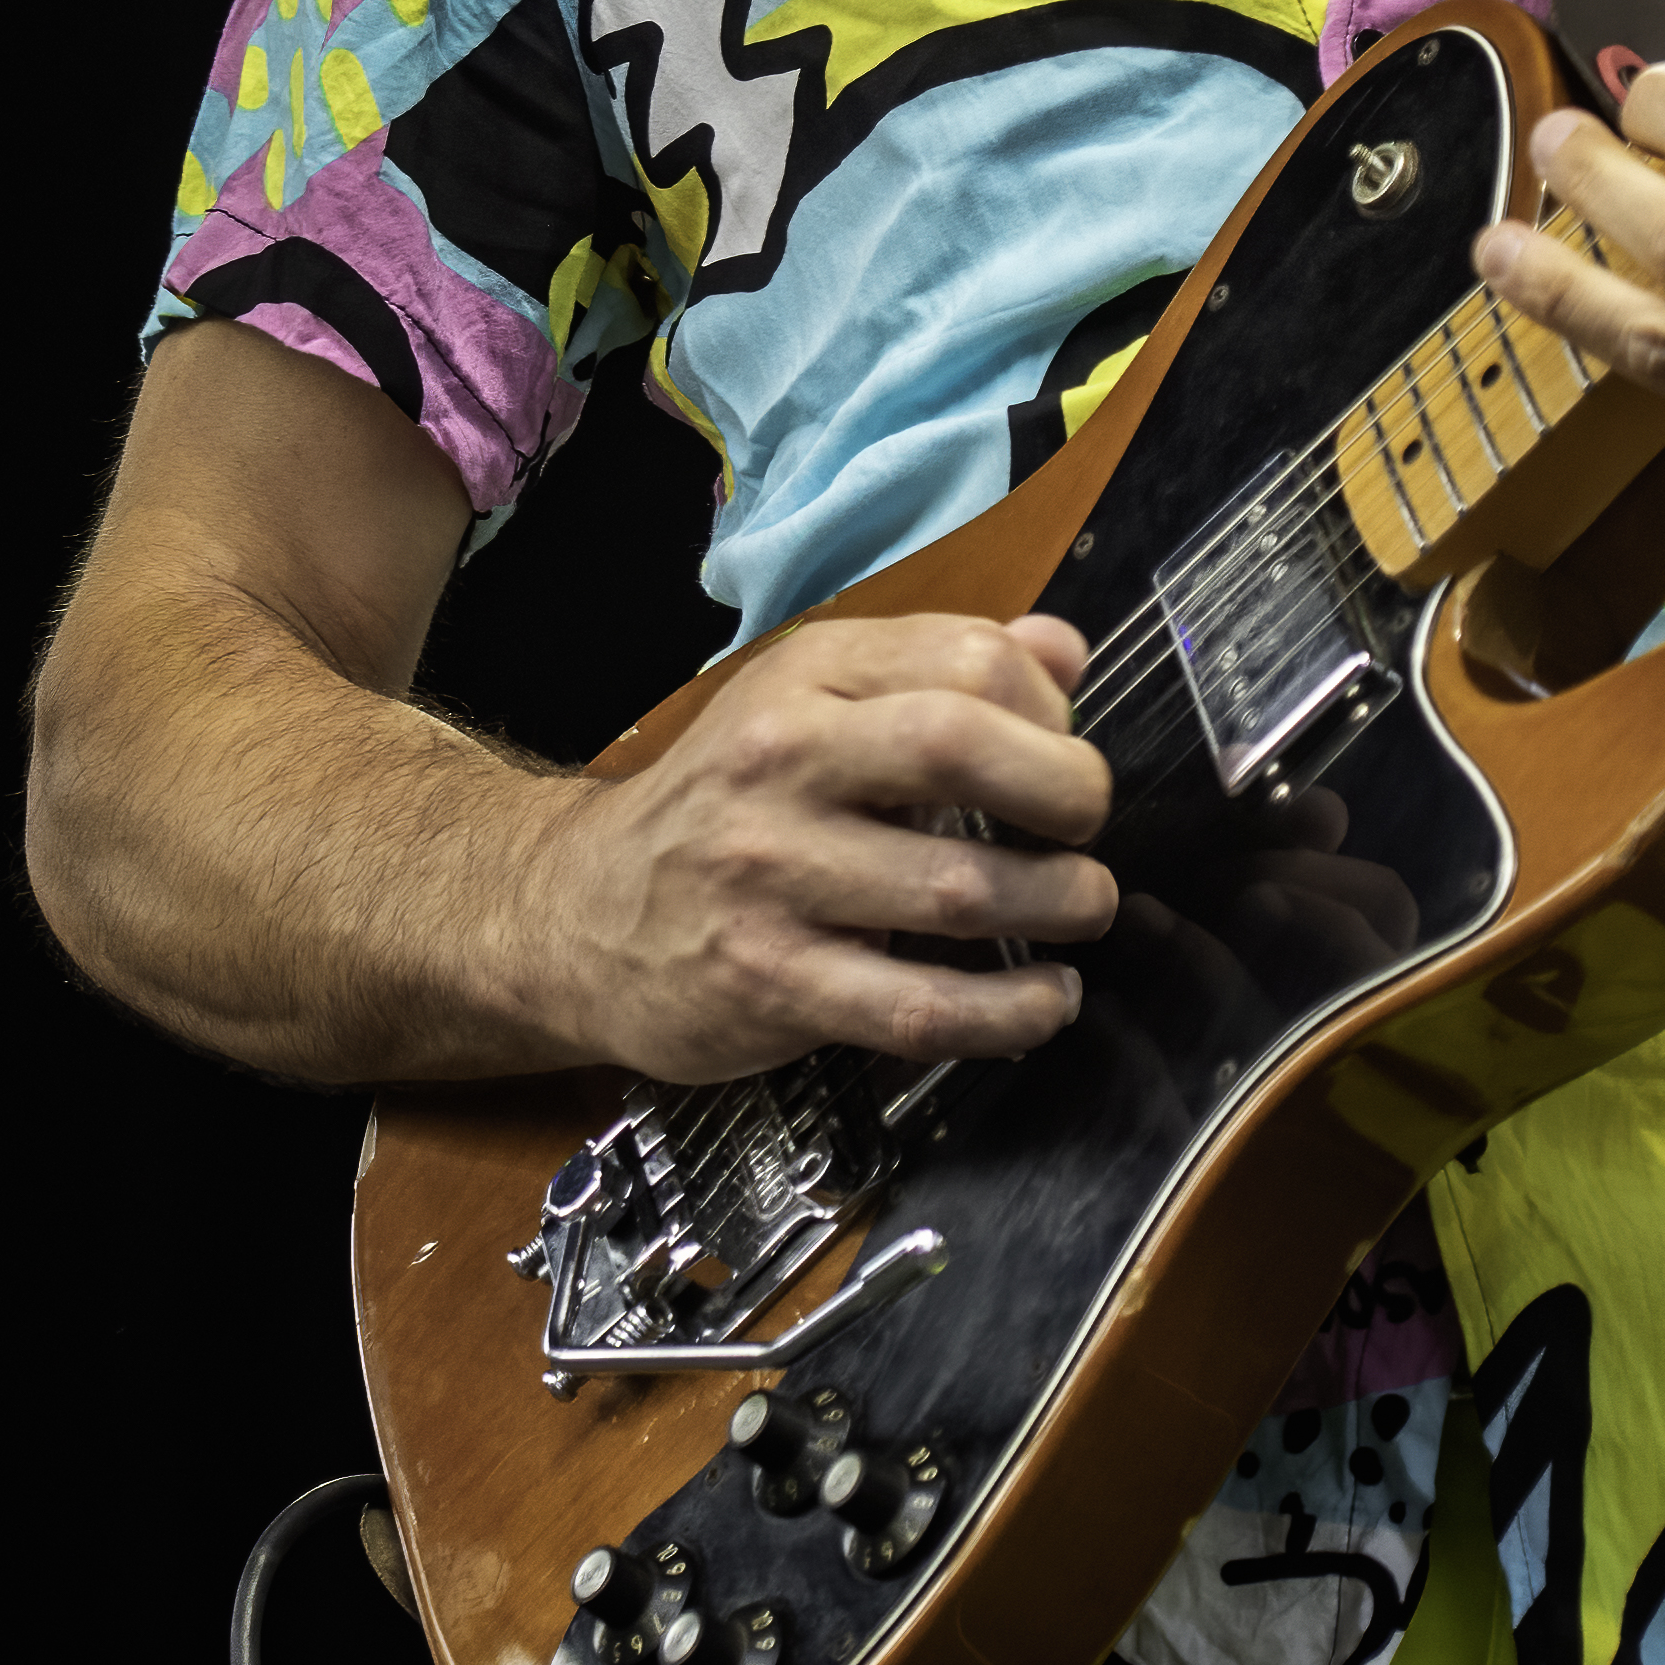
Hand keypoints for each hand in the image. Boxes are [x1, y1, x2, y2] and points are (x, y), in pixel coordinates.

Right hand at [515, 614, 1115, 1082]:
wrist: (577, 913)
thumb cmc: (730, 800)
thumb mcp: (816, 699)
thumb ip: (942, 668)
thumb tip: (1065, 653)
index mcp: (808, 675)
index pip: (968, 658)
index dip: (1050, 707)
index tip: (1065, 751)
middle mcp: (782, 762)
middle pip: (958, 747)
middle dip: (1066, 792)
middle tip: (1088, 827)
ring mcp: (770, 877)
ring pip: (956, 888)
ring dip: (1058, 905)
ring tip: (1082, 909)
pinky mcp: (770, 984)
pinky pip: (918, 1007)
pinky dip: (1008, 1012)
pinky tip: (1046, 1000)